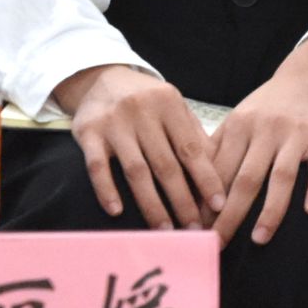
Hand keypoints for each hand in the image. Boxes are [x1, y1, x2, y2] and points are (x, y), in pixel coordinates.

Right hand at [54, 64, 226, 229]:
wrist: (101, 78)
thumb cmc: (147, 100)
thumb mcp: (173, 106)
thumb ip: (192, 134)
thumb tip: (218, 171)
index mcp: (169, 104)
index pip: (191, 148)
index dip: (206, 178)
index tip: (219, 204)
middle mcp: (142, 112)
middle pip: (165, 164)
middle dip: (182, 200)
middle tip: (193, 228)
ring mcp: (114, 123)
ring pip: (135, 170)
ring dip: (151, 204)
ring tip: (164, 229)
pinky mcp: (88, 133)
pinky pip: (97, 167)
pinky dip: (107, 190)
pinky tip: (118, 212)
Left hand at [210, 30, 307, 247]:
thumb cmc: (266, 108)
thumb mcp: (237, 120)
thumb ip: (216, 150)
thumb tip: (190, 189)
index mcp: (240, 127)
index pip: (219, 170)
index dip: (206, 201)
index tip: (195, 229)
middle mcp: (266, 130)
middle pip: (246, 179)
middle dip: (230, 215)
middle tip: (218, 243)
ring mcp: (296, 135)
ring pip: (282, 176)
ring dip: (270, 210)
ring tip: (259, 239)